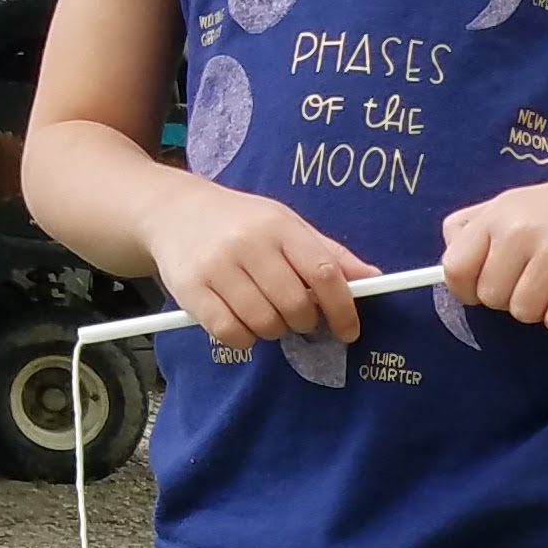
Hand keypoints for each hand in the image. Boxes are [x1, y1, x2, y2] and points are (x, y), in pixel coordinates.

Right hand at [142, 181, 367, 346]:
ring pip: (265, 324)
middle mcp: (248, 243)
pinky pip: (231, 333)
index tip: (349, 329)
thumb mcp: (287, 225)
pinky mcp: (191, 290)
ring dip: (273, 330)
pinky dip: (244, 337)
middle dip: (304, 322)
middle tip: (297, 316)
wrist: (172, 211)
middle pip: (296, 306)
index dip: (343, 309)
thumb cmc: (241, 222)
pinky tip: (241, 320)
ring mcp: (217, 266)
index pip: (323, 273)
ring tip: (265, 312)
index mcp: (279, 226)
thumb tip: (374, 278)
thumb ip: (329, 254)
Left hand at [439, 167, 547, 334]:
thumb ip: (469, 231)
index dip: (466, 287)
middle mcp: (520, 233)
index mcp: (495, 217)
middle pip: (491, 299)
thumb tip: (446, 267)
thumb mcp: (506, 204)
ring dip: (539, 306)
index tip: (485, 284)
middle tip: (533, 276)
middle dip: (509, 297)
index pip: (454, 269)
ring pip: (524, 313)